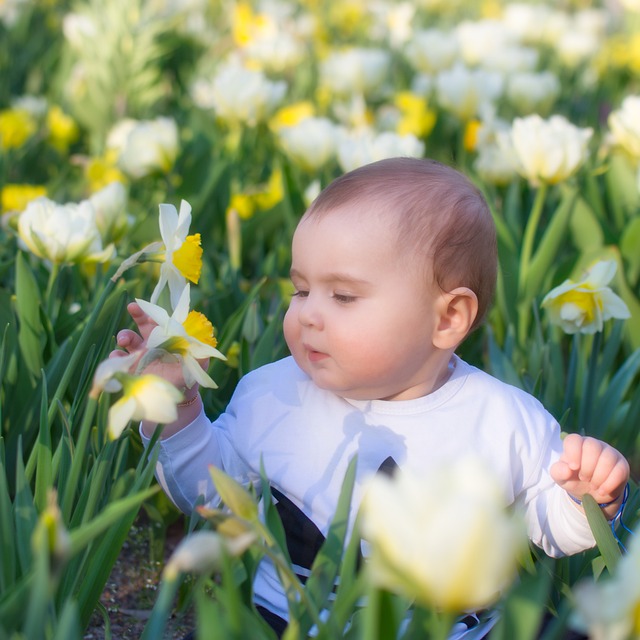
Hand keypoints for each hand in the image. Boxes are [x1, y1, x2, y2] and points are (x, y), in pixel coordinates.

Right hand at [110, 302, 203, 437]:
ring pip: (129, 339)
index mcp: (168, 337)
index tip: (148, 304)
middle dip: (137, 313)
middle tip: (133, 307)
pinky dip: (116, 357)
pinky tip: (116, 358)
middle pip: (143, 323)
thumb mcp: (196, 367)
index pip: (161, 320)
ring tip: (123, 341)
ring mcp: (140, 354)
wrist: (176, 397)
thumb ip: (200, 358)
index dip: (155, 311)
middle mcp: (152, 342)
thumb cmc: (188, 376)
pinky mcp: (131, 367)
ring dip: (124, 336)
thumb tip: (205, 352)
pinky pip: (120, 360)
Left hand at [550, 434, 629, 515]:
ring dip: (598, 477)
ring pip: (607, 459)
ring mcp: (609, 453)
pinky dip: (609, 484)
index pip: (574, 439)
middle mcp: (593, 444)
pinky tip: (602, 491)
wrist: (591, 493)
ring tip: (593, 486)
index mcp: (576, 444)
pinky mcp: (621, 464)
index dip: (573, 452)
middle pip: (592, 447)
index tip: (573, 467)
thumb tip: (567, 469)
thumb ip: (558, 472)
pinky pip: (619, 471)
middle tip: (583, 478)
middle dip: (587, 467)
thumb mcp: (561, 478)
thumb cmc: (573, 479)